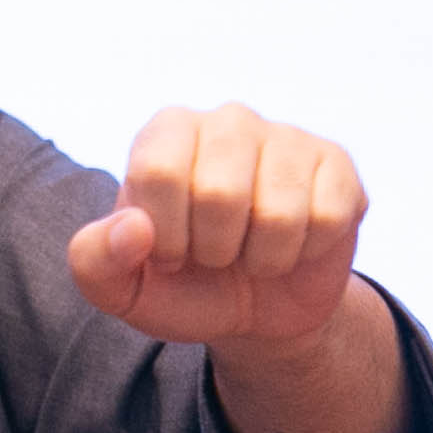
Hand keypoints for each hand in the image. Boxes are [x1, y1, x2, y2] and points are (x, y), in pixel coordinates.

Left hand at [66, 103, 366, 362]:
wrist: (256, 312)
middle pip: (219, 193)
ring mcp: (287, 137)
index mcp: (166, 133)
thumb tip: (133, 228)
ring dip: (262, 258)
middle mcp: (227, 120)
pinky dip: (305, 254)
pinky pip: (327, 218)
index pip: (158, 173)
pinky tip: (294, 245)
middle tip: (215, 254)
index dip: (165, 235)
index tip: (171, 252)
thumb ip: (95, 262)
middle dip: (214, 250)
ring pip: (278, 213)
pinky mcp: (337, 165)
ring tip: (252, 250)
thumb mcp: (123, 288)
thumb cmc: (183, 286)